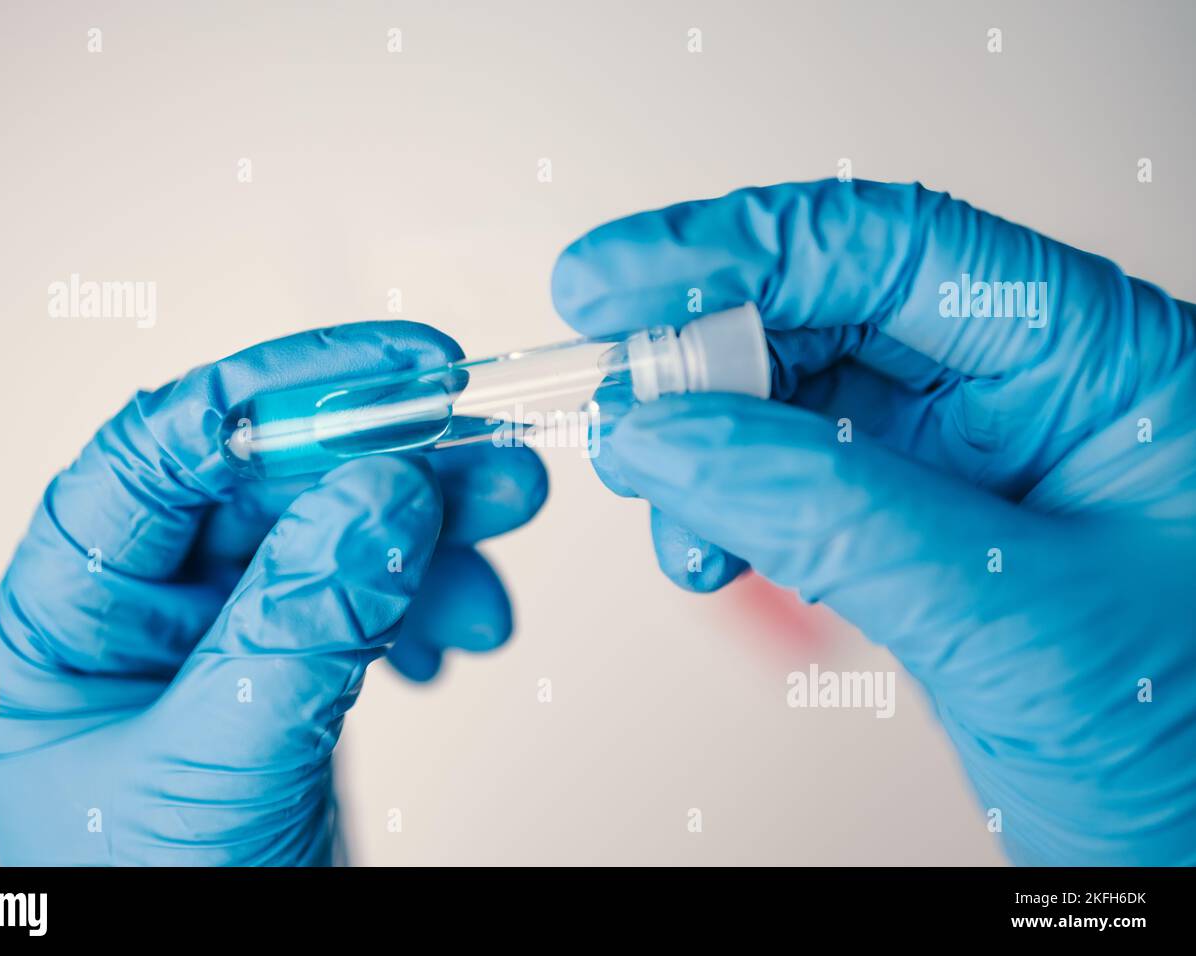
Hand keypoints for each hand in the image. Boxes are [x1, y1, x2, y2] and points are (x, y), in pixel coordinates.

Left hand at [0, 322, 545, 864]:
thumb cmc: (160, 914)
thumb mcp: (219, 765)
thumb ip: (299, 623)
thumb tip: (382, 494)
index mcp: (63, 620)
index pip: (160, 454)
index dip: (279, 395)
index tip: (394, 371)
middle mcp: (135, 618)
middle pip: (269, 488)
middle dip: (387, 463)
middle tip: (486, 450)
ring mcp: (218, 645)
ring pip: (333, 535)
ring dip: (430, 526)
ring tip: (507, 521)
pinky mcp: (289, 678)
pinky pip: (367, 600)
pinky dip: (427, 599)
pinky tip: (458, 631)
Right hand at [552, 180, 1195, 863]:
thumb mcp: (1013, 615)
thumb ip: (830, 515)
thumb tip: (669, 437)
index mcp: (1098, 360)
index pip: (895, 248)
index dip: (741, 247)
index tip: (617, 277)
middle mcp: (1027, 393)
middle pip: (826, 313)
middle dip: (703, 349)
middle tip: (617, 392)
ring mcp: (965, 466)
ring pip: (789, 401)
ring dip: (698, 438)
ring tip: (652, 487)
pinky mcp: (913, 536)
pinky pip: (787, 486)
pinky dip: (721, 506)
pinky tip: (702, 542)